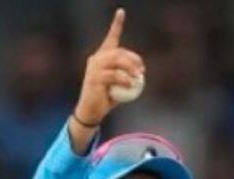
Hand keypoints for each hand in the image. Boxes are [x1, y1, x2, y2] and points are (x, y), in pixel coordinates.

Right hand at [73, 9, 144, 129]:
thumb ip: (127, 75)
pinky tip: (131, 84)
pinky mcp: (95, 77)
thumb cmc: (107, 98)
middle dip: (133, 58)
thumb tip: (141, 72)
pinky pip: (114, 75)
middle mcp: (96, 59)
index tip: (121, 11)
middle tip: (142, 69)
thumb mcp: (119, 85)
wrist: (92, 111)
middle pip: (118, 51)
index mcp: (102, 57)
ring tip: (138, 76)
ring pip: (116, 60)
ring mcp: (94, 67)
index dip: (116, 24)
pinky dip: (125, 79)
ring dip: (130, 67)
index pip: (111, 38)